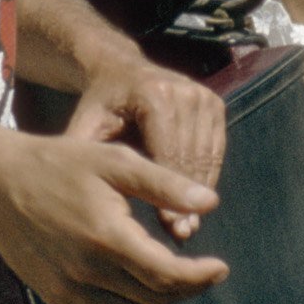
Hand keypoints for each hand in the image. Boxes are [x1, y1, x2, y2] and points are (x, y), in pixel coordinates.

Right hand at [0, 132, 228, 303]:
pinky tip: (139, 287)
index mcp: (107, 238)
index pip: (167, 275)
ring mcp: (67, 290)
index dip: (200, 277)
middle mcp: (86, 273)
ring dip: (159, 302)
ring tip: (174, 278)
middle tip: (204, 270)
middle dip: (186, 288)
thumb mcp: (115, 161)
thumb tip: (210, 202)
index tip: (221, 267)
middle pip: (154, 298)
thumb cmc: (59, 163)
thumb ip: (165, 184)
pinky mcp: (54, 296)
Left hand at [62, 53, 226, 239]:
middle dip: (186, 199)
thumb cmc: (99, 106)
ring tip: (189, 225)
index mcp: (153, 95)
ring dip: (199, 192)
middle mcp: (184, 91)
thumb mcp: (87, 129)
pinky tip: (194, 201)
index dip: (168, 194)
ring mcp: (202, 95)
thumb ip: (88, 161)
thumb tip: (89, 205)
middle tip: (183, 234)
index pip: (167, 155)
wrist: (119, 70)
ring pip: (207, 156)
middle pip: (191, 157)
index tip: (169, 228)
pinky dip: (207, 176)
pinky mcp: (214, 102)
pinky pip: (216, 149)